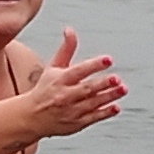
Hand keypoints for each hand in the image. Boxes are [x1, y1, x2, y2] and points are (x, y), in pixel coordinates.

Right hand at [11, 30, 126, 142]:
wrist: (31, 117)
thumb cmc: (45, 89)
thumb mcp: (53, 67)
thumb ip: (66, 49)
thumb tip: (70, 30)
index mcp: (59, 80)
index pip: (79, 71)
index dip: (94, 65)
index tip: (108, 60)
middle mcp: (65, 95)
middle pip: (87, 88)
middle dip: (103, 84)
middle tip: (116, 78)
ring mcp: (71, 111)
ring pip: (93, 103)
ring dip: (109, 96)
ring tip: (122, 89)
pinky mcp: (76, 123)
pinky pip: (93, 118)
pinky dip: (105, 113)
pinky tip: (115, 107)